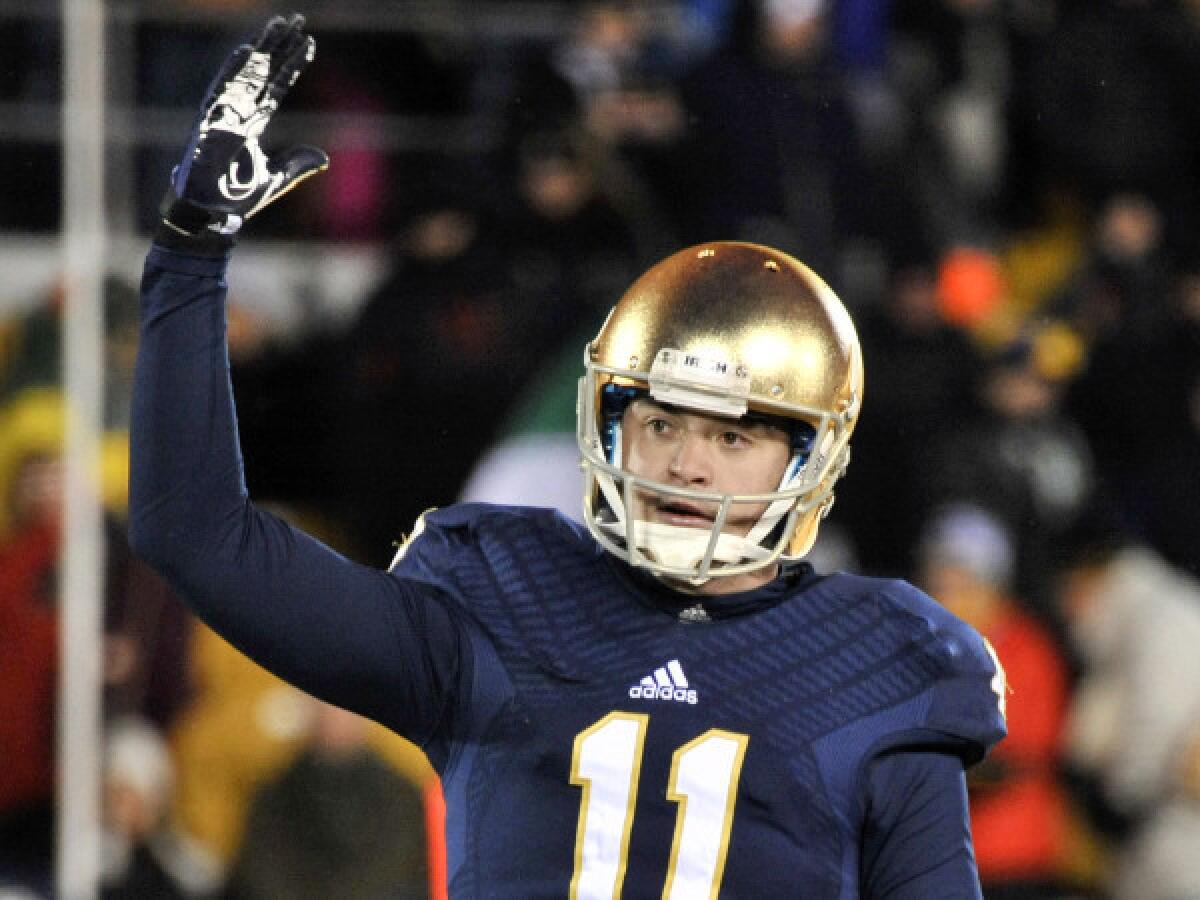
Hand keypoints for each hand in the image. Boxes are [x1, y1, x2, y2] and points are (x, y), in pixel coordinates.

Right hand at [160, 13, 327, 236]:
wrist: (211, 215)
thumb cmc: (236, 198)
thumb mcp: (276, 178)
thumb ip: (297, 164)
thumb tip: (324, 157)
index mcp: (253, 123)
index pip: (277, 86)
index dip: (293, 65)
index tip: (309, 43)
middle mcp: (239, 112)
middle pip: (263, 71)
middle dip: (279, 45)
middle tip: (295, 19)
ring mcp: (224, 115)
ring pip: (246, 74)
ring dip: (262, 49)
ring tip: (277, 25)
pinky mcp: (210, 124)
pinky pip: (222, 93)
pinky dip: (233, 73)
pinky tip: (246, 52)